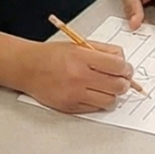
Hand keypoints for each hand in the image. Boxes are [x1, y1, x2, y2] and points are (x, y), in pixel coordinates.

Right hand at [19, 39, 133, 112]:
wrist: (27, 68)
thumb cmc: (52, 55)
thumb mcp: (79, 44)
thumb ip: (103, 51)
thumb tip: (123, 61)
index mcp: (82, 57)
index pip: (117, 66)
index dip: (126, 68)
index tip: (126, 69)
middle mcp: (78, 77)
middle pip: (117, 86)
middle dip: (124, 82)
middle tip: (122, 79)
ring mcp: (74, 94)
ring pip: (109, 101)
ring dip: (113, 95)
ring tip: (108, 87)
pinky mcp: (70, 107)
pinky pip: (95, 108)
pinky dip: (99, 102)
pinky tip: (95, 93)